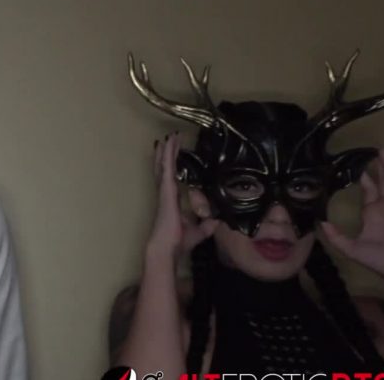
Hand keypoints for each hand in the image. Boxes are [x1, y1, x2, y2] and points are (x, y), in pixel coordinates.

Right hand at [146, 132, 218, 259]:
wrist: (168, 247)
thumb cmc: (180, 241)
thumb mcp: (200, 230)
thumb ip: (208, 223)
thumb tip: (218, 218)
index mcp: (172, 201)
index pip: (171, 179)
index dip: (170, 167)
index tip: (172, 155)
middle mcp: (166, 193)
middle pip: (165, 169)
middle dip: (167, 154)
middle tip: (168, 139)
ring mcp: (165, 190)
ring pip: (165, 165)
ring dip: (167, 150)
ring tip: (168, 136)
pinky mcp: (166, 189)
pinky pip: (167, 168)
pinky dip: (168, 155)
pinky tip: (168, 144)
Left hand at [320, 149, 383, 289]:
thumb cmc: (379, 261)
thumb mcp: (350, 248)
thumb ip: (335, 236)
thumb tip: (320, 224)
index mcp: (373, 214)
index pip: (370, 192)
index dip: (366, 181)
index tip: (361, 170)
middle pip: (383, 182)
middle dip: (379, 168)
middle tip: (375, 152)